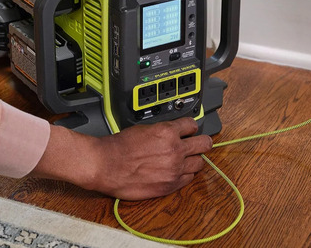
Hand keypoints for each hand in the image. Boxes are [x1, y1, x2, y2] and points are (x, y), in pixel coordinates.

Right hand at [32, 118, 212, 200]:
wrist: (106, 165)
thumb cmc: (119, 147)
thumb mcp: (143, 128)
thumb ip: (163, 130)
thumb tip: (173, 132)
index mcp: (167, 132)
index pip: (192, 125)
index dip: (191, 127)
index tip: (190, 130)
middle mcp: (175, 150)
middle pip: (204, 144)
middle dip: (202, 142)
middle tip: (199, 143)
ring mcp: (174, 169)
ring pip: (199, 163)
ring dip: (194, 160)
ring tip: (186, 160)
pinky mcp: (170, 185)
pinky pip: (189, 179)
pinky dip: (185, 174)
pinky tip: (178, 171)